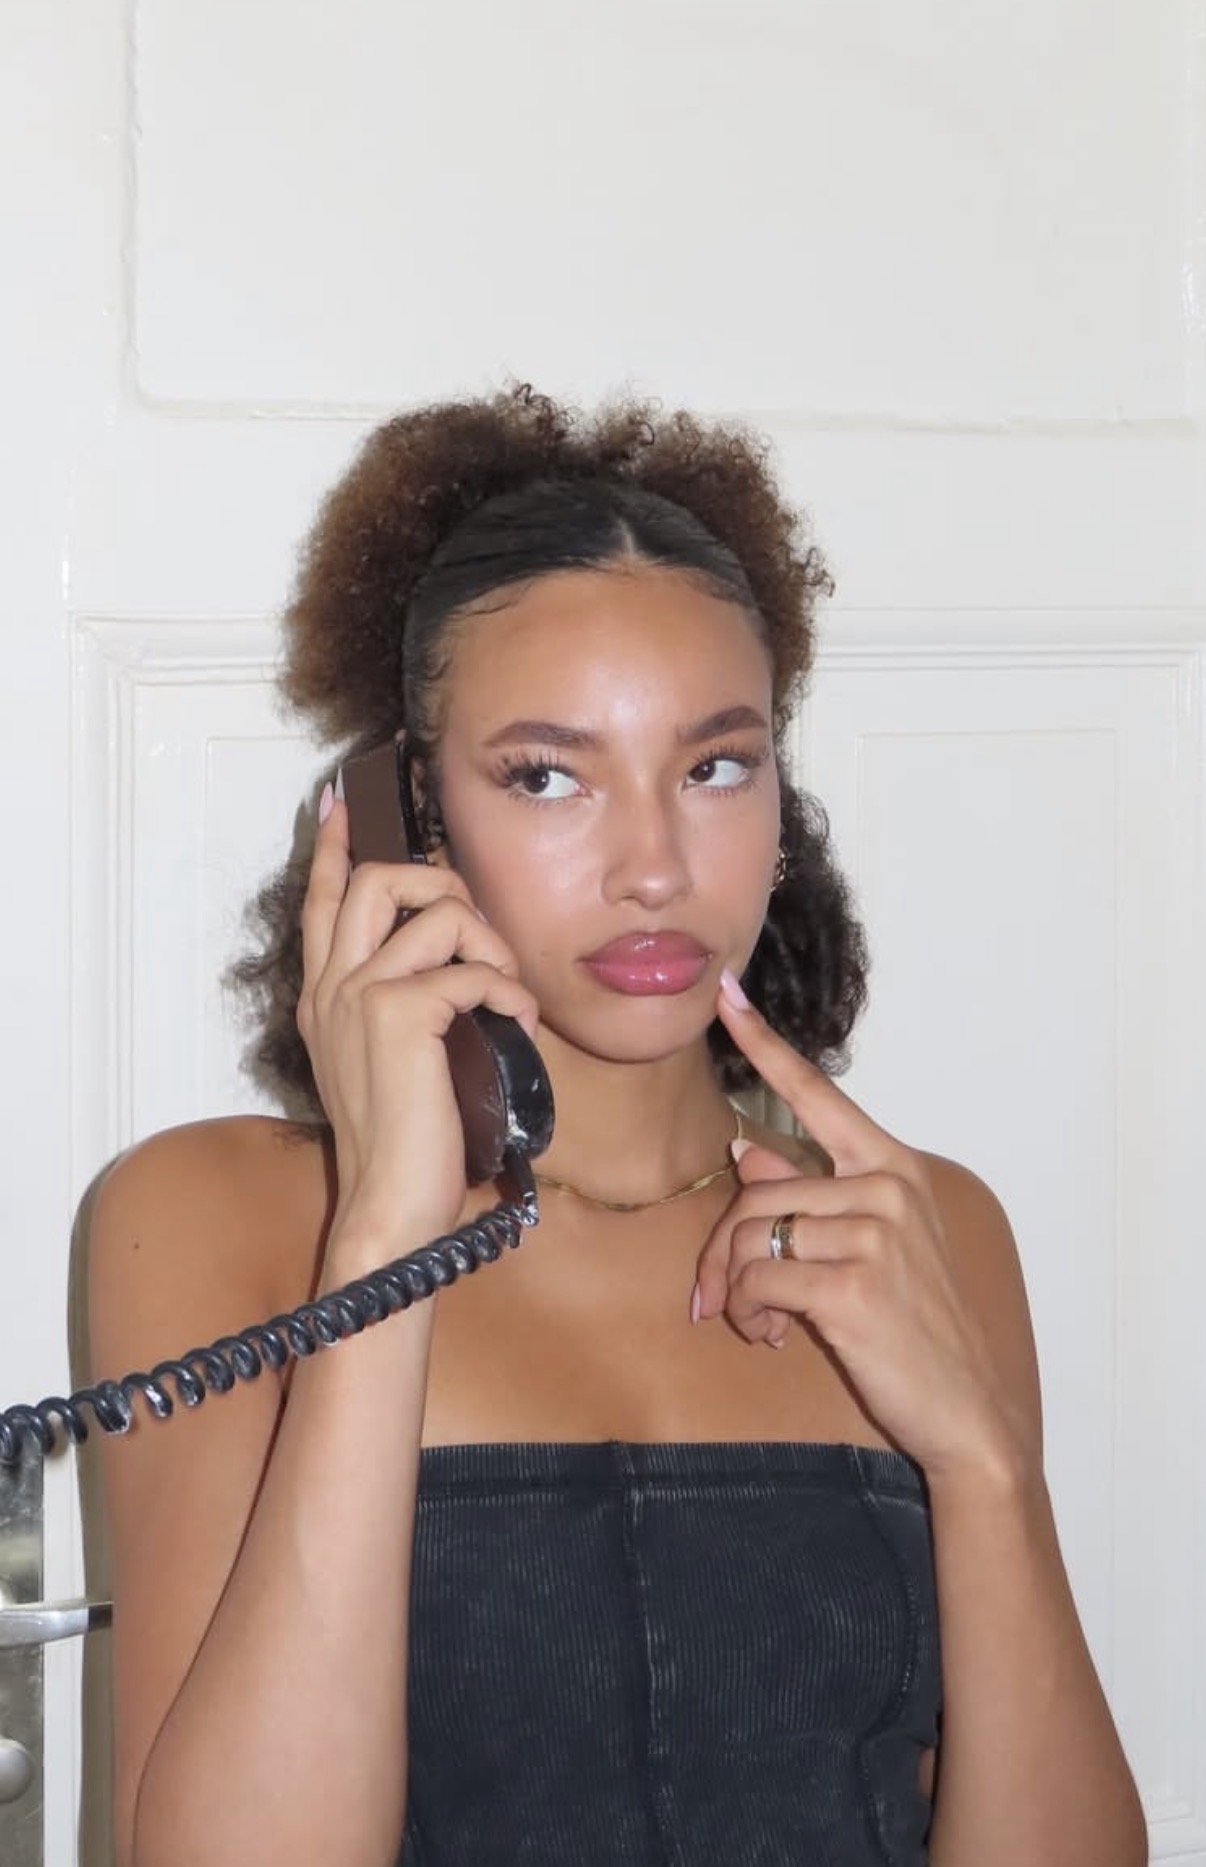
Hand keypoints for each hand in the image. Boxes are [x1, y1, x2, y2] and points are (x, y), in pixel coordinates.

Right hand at [296, 791, 539, 1264]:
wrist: (391, 1203)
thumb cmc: (407, 1145)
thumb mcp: (391, 1064)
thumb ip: (405, 1009)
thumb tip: (456, 970)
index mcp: (325, 997)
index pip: (322, 902)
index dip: (332, 848)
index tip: (341, 804)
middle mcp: (333, 987)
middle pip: (375, 876)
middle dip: (437, 877)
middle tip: (475, 922)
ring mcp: (360, 996)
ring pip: (437, 912)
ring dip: (490, 944)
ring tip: (507, 992)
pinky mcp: (399, 1014)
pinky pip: (471, 970)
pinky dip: (509, 991)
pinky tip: (518, 1025)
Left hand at [695, 976, 1024, 1480]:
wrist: (965, 1409)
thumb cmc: (913, 1329)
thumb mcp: (868, 1249)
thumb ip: (809, 1195)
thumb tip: (748, 1149)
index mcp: (892, 1168)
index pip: (818, 1093)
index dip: (764, 1044)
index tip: (725, 995)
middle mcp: (887, 1187)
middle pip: (753, 1195)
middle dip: (721, 1256)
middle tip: (721, 1301)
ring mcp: (876, 1234)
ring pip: (751, 1239)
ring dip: (738, 1293)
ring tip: (765, 1323)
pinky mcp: (854, 1285)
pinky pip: (758, 1281)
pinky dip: (749, 1314)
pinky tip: (776, 1336)